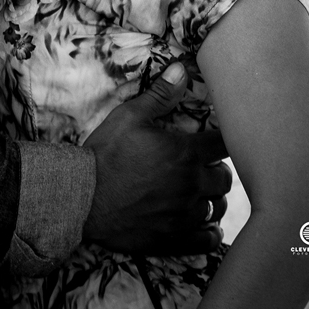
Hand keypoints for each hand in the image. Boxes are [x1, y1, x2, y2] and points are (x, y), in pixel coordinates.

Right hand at [83, 62, 231, 255]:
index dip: (224, 139)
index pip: (223, 145)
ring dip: (213, 198)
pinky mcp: (173, 238)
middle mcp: (190, 186)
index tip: (216, 138)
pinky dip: (211, 232)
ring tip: (203, 192)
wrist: (83, 197)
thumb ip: (160, 95)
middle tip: (205, 165)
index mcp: (184, 154)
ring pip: (217, 208)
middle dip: (217, 169)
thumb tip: (181, 69)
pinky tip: (206, 224)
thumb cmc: (107, 153)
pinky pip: (207, 240)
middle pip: (224, 179)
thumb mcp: (130, 116)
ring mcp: (183, 215)